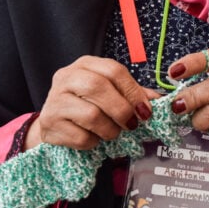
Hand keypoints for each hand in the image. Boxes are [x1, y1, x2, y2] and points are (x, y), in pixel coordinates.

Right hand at [25, 56, 159, 149]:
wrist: (54, 122)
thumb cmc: (86, 104)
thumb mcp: (109, 92)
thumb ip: (133, 94)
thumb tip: (160, 100)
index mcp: (85, 64)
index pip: (113, 70)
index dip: (133, 91)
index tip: (146, 111)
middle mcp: (66, 77)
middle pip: (99, 87)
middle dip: (122, 110)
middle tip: (132, 124)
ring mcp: (54, 100)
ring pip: (91, 115)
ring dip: (109, 130)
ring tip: (112, 133)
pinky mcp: (49, 123)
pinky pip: (80, 137)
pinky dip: (93, 142)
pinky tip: (93, 139)